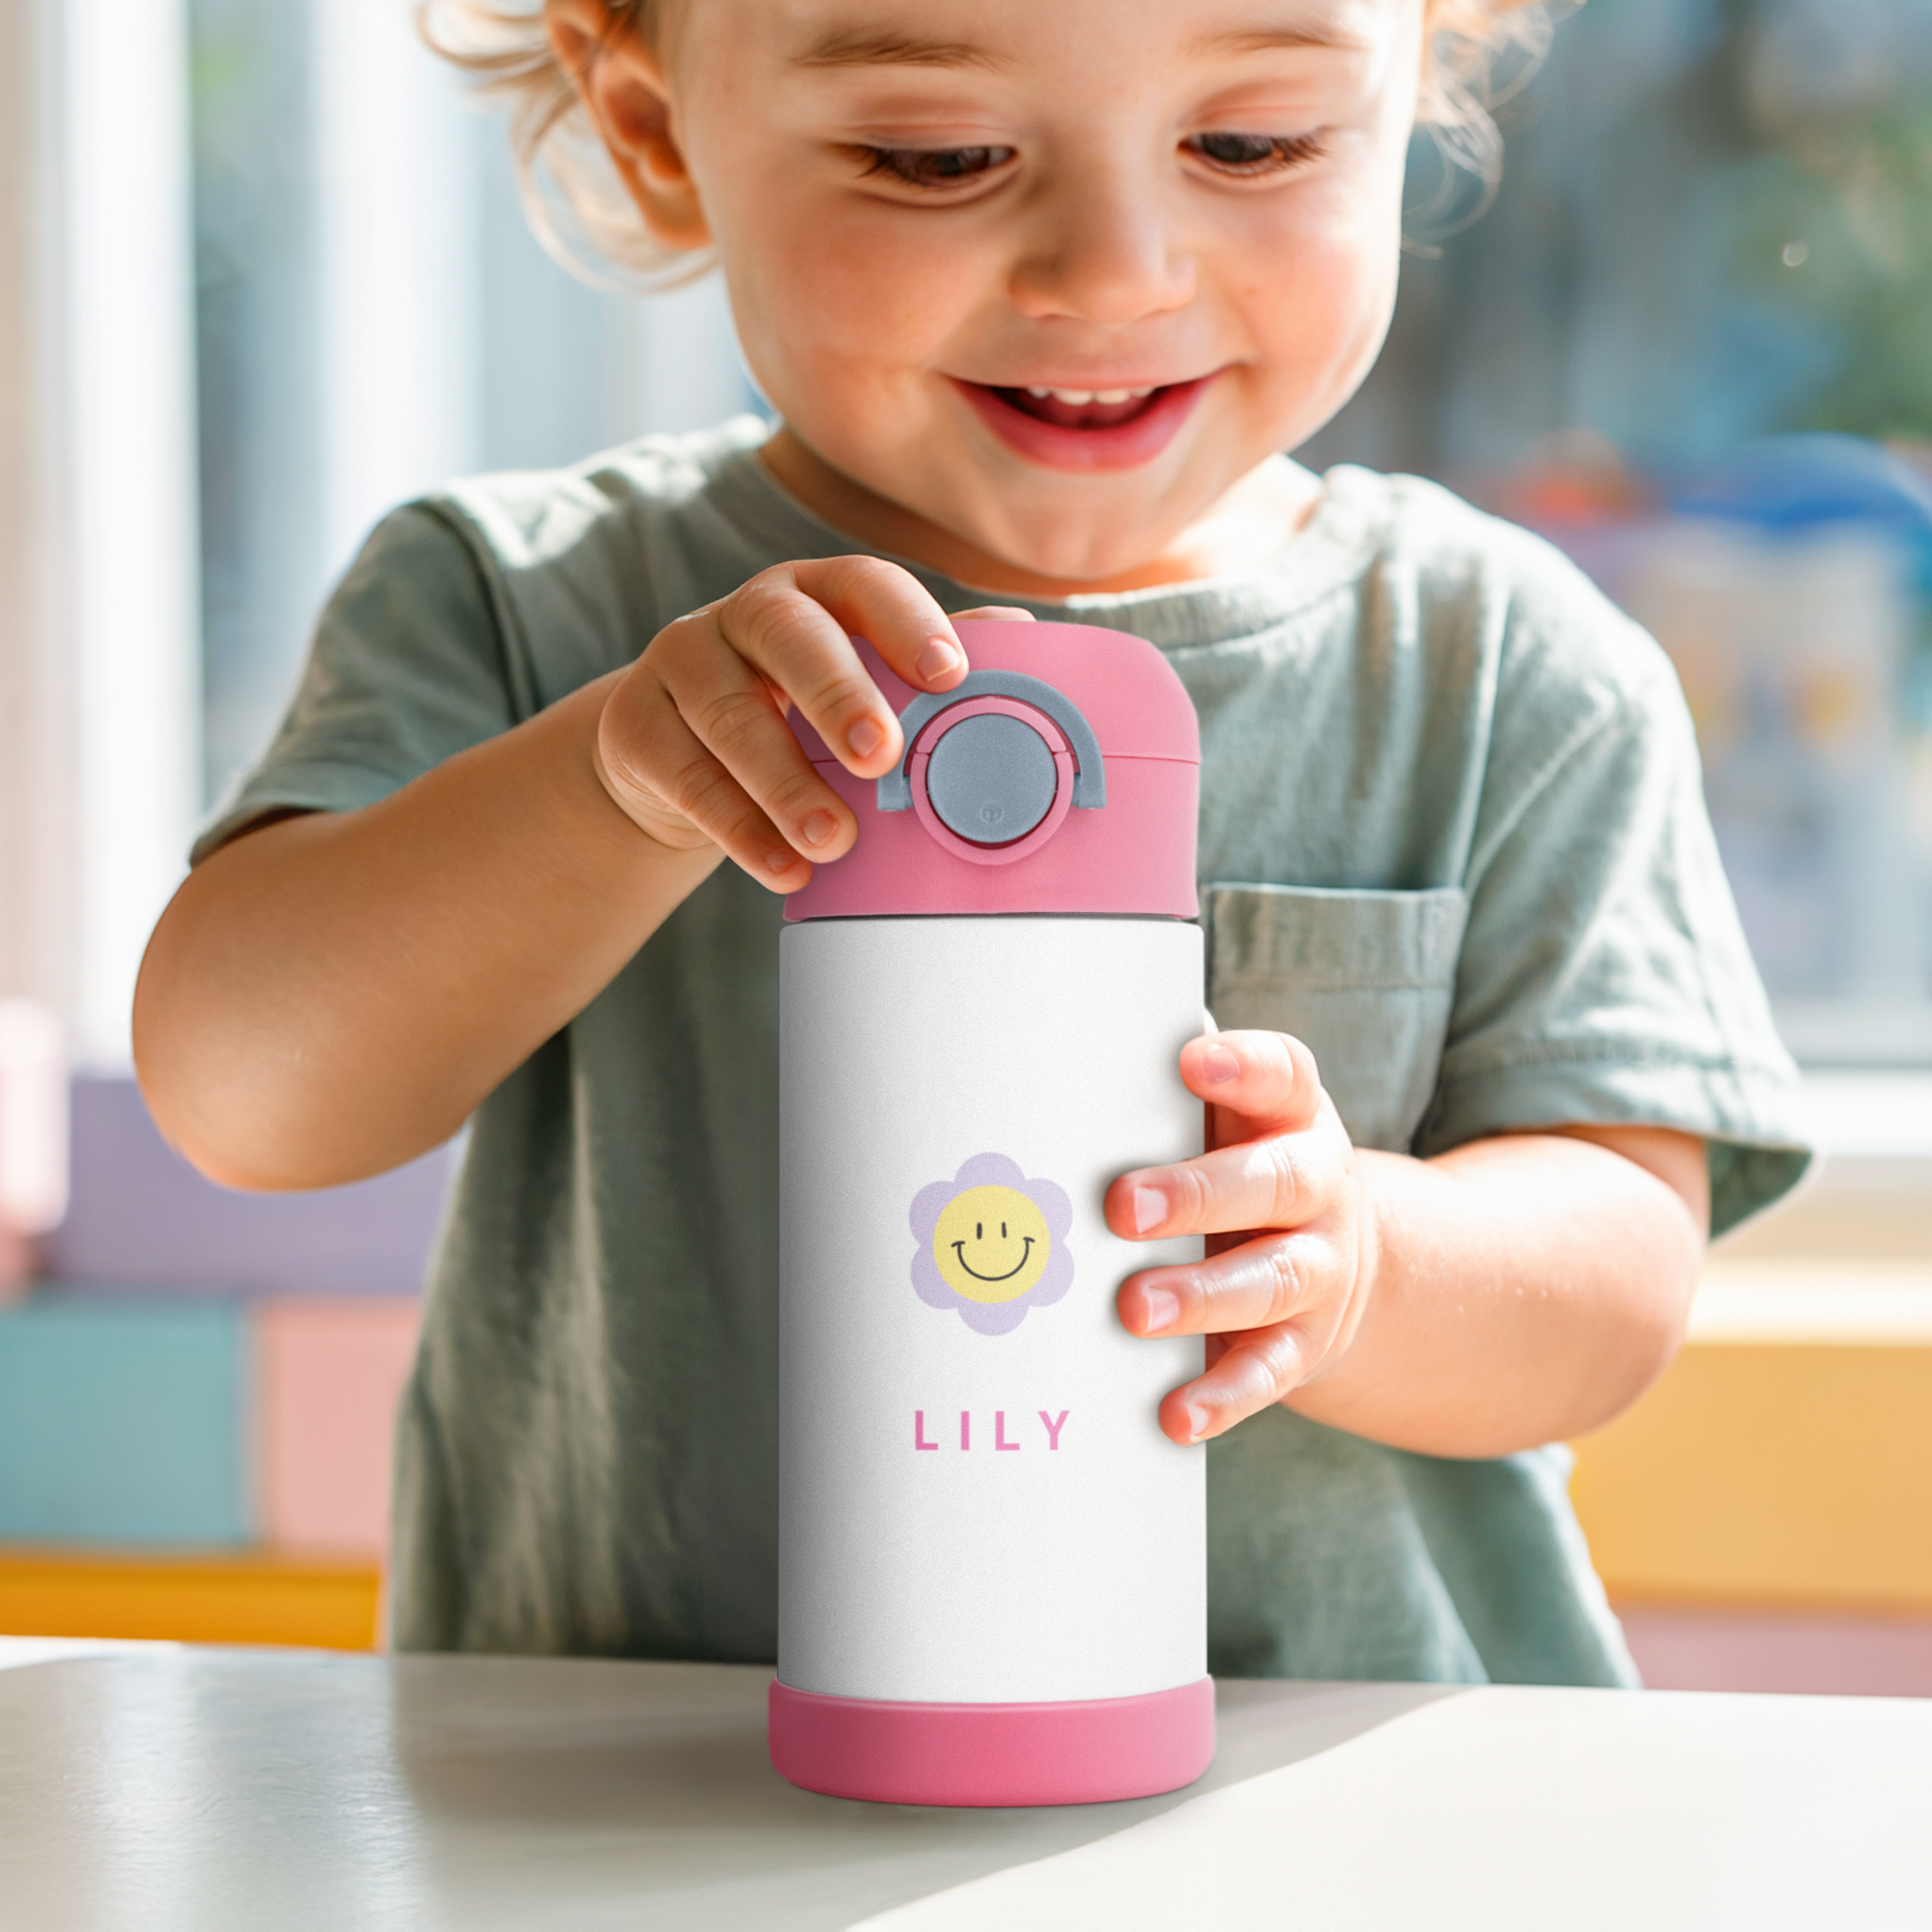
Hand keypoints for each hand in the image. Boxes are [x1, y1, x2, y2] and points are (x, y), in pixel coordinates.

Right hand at [593, 554, 1031, 888]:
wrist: (672, 756)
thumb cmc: (792, 715)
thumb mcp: (857, 686)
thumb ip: (927, 670)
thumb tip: (1025, 640)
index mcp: (818, 593)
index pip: (863, 584)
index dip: (907, 623)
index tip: (949, 675)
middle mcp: (746, 614)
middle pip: (789, 636)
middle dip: (838, 693)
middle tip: (881, 756)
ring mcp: (682, 663)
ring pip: (728, 714)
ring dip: (785, 783)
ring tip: (834, 841)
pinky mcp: (634, 725)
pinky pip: (686, 777)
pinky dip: (740, 829)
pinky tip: (784, 869)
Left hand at [1107, 1031, 1378, 1444]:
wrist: (1341, 1262)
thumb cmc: (1239, 1169)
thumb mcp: (1229, 1123)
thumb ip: (1165, 1099)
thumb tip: (1064, 1058)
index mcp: (1292, 1116)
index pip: (1283, 1076)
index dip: (1244, 1068)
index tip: (1192, 1062)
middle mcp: (1316, 1187)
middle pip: (1271, 1183)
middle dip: (1197, 1195)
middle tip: (1122, 1208)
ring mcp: (1318, 1269)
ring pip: (1269, 1282)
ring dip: (1201, 1297)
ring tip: (1135, 1308)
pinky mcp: (1303, 1346)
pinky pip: (1267, 1372)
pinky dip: (1222, 1396)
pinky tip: (1175, 1413)